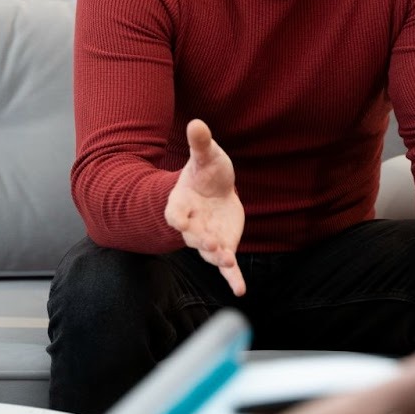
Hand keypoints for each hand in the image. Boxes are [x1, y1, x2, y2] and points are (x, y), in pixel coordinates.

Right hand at [165, 119, 245, 295]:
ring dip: (217, 258)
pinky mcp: (224, 248)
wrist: (215, 189)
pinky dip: (233, 279)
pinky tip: (241, 291)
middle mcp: (191, 225)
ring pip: (208, 252)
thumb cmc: (206, 172)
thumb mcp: (206, 156)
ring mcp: (207, 239)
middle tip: (212, 245)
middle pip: (192, 236)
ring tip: (227, 262)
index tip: (180, 221)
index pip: (174, 213)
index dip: (177, 217)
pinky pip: (227, 266)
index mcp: (181, 203)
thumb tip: (196, 122)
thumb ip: (200, 143)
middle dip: (200, 241)